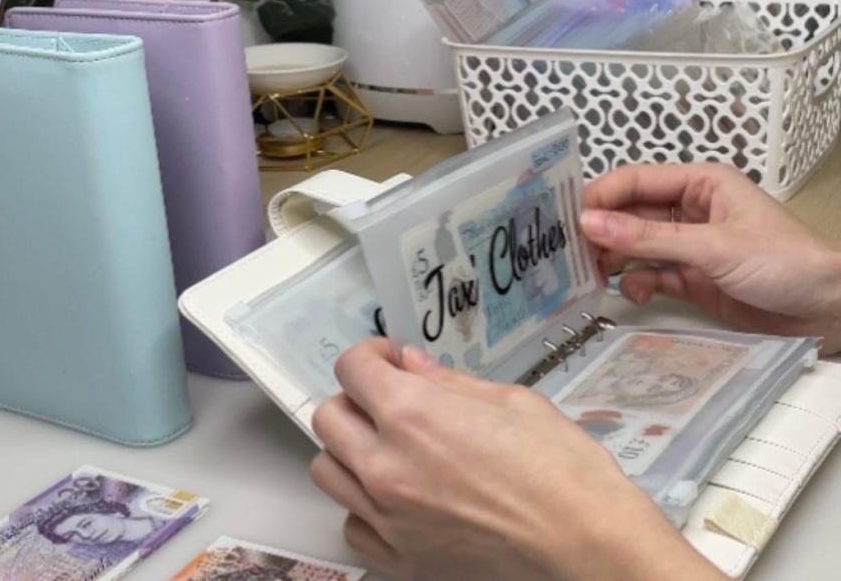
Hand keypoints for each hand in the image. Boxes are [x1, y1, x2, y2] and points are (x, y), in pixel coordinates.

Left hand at [310, 339, 725, 580]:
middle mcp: (387, 465)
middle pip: (328, 417)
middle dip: (355, 400)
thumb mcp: (511, 401)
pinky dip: (363, 506)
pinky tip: (397, 497)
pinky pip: (352, 524)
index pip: (351, 369)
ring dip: (349, 451)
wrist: (587, 544)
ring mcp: (388, 517)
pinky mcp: (400, 558)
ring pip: (326, 470)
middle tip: (387, 402)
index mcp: (413, 415)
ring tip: (386, 449)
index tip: (387, 361)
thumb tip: (409, 363)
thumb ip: (447, 381)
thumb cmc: (561, 469)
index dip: (369, 356)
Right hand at [581, 163, 840, 353]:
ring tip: (592, 277)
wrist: (826, 311)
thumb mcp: (712, 247)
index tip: (567, 220)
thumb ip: (648, 238)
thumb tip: (590, 224)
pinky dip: (636, 284)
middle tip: (570, 255)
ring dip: (614, 260)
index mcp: (700, 184)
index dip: (600, 197)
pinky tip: (634, 294)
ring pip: (635, 247)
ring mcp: (688, 247)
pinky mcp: (690, 280)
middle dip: (601, 233)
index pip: (636, 181)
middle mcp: (690, 211)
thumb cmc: (784, 263)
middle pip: (629, 215)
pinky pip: (649, 276)